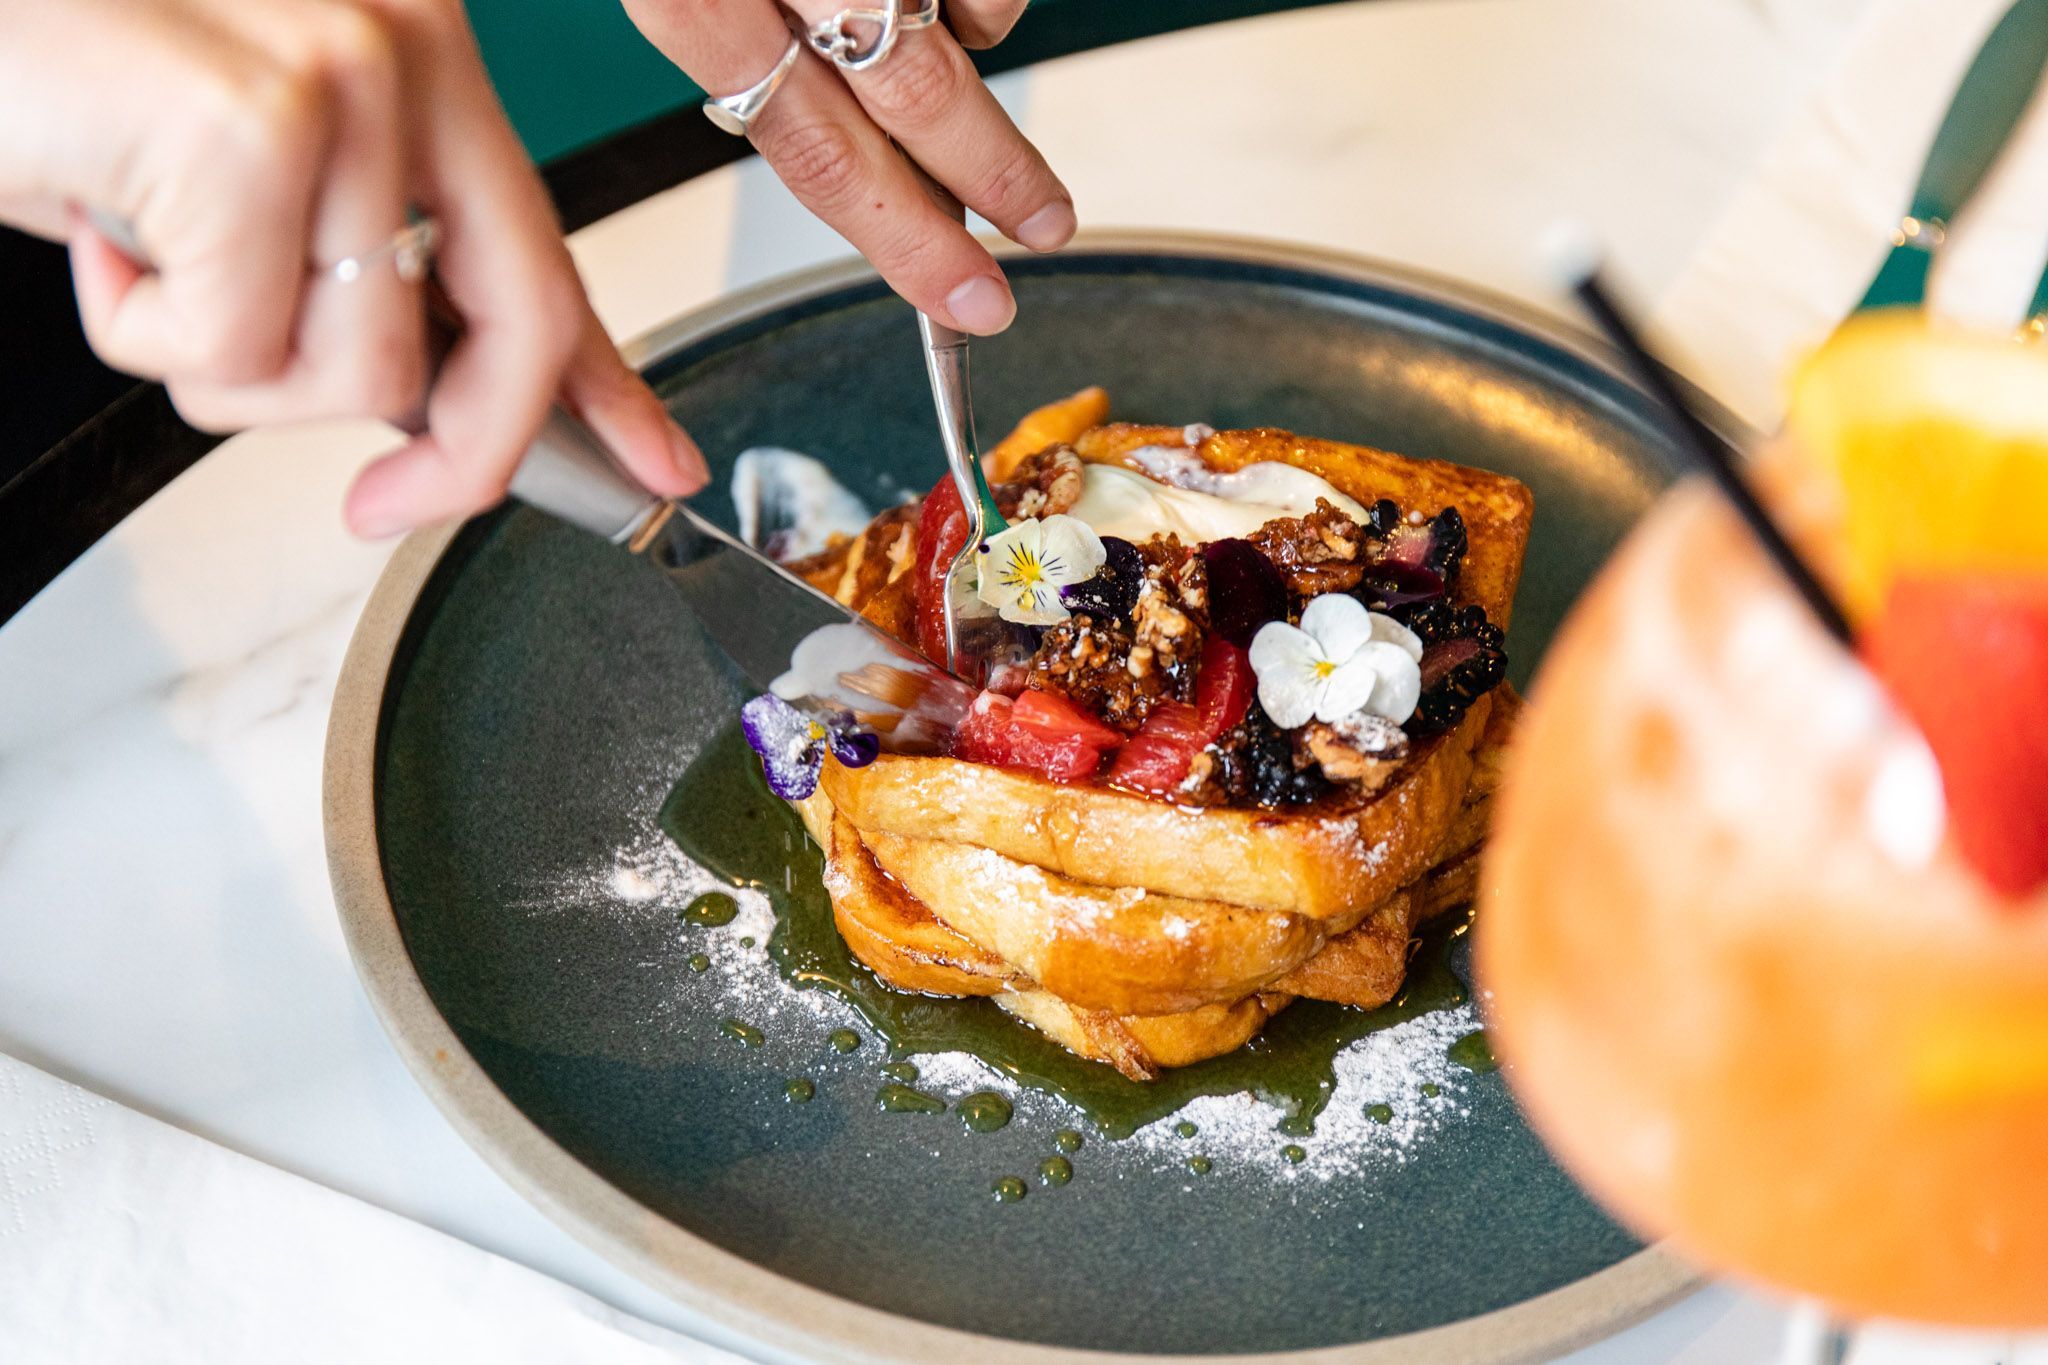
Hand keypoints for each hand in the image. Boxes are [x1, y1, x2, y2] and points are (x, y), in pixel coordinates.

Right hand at [0, 0, 707, 537]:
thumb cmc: (73, 90)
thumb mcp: (250, 188)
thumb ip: (363, 272)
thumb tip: (435, 409)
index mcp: (419, 54)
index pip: (550, 256)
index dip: (611, 387)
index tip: (657, 466)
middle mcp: (405, 46)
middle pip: (521, 328)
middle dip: (461, 457)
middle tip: (381, 508)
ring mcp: (341, 79)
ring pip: (358, 371)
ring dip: (224, 363)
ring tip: (148, 251)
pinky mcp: (250, 129)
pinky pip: (242, 351)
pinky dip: (145, 331)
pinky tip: (102, 229)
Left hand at [622, 0, 1070, 335]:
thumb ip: (737, 45)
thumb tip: (850, 152)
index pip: (817, 150)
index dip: (905, 241)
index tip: (971, 300)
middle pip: (917, 96)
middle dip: (996, 179)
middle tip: (1045, 228)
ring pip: (971, 15)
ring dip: (977, 44)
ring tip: (950, 27)